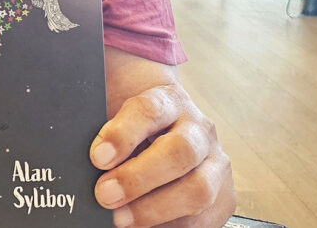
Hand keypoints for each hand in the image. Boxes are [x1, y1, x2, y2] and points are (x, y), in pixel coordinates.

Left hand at [90, 84, 233, 226]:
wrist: (165, 136)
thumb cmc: (133, 132)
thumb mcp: (116, 117)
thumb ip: (104, 133)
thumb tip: (92, 158)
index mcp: (169, 101)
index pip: (150, 110)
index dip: (123, 134)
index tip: (97, 157)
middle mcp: (198, 130)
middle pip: (180, 151)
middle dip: (139, 178)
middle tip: (105, 194)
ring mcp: (215, 163)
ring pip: (198, 189)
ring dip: (154, 208)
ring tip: (119, 218)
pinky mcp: (224, 196)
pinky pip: (203, 218)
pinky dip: (169, 224)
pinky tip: (143, 224)